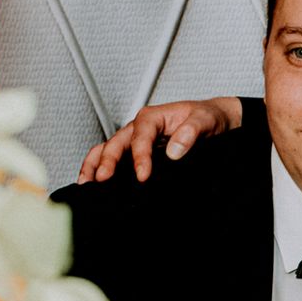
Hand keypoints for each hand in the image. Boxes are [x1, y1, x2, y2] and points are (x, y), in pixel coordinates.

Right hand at [74, 97, 243, 183]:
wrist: (215, 120)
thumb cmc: (207, 117)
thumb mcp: (205, 120)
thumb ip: (191, 132)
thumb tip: (174, 149)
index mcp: (152, 117)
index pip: (140, 137)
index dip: (139, 157)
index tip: (142, 176)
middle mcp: (139, 127)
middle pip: (116, 143)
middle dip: (106, 161)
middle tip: (101, 180)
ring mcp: (136, 140)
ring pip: (108, 149)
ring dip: (95, 165)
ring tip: (86, 183)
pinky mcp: (138, 152)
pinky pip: (116, 158)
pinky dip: (102, 168)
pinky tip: (96, 184)